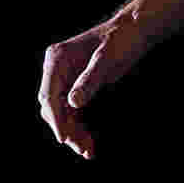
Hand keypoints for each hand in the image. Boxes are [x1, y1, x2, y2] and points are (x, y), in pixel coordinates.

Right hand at [38, 18, 139, 159]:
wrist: (134, 31)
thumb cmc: (122, 40)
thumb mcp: (107, 60)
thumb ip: (90, 80)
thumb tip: (73, 103)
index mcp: (57, 59)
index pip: (49, 95)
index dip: (56, 119)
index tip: (64, 139)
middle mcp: (56, 69)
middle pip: (52, 107)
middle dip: (65, 129)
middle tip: (81, 149)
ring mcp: (64, 78)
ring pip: (61, 113)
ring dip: (72, 132)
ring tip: (87, 151)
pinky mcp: (75, 87)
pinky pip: (71, 112)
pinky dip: (78, 127)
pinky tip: (88, 142)